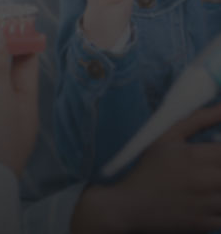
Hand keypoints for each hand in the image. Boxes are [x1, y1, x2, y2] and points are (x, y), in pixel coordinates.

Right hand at [72, 104, 220, 233]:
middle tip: (211, 166)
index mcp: (195, 156)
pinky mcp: (206, 225)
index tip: (215, 150)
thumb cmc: (149, 167)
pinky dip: (220, 208)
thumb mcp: (168, 137)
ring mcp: (207, 206)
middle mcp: (205, 181)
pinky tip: (209, 199)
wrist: (131, 205)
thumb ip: (199, 119)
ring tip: (209, 182)